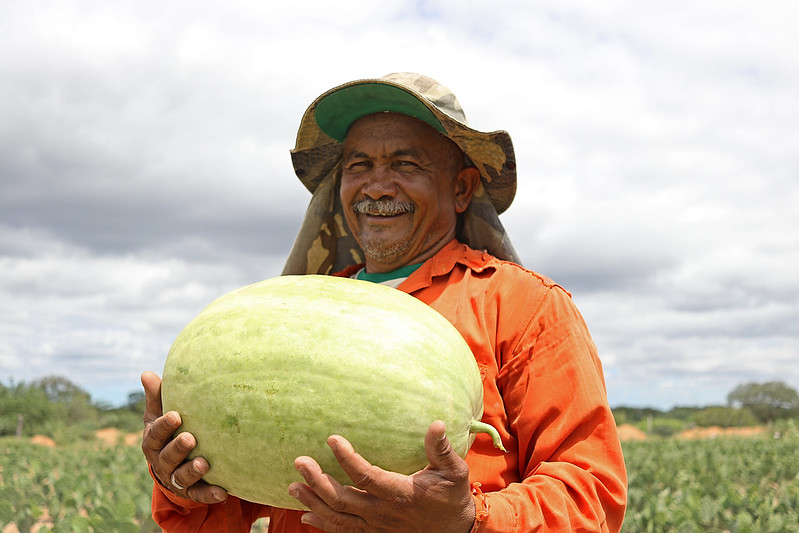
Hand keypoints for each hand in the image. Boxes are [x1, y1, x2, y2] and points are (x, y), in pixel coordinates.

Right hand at [140, 371, 227, 503]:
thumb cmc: (168, 432)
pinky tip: (222, 491)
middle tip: (190, 438)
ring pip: (181, 477)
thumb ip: (157, 397)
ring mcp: (176, 478)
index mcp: (153, 442)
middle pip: (167, 457)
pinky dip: (210, 494)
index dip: (164, 426)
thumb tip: (146, 373)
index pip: (155, 434)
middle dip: (178, 448)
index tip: (176, 415)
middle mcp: (162, 462)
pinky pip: (200, 494)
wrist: (172, 465)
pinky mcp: (191, 490)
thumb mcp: (159, 415)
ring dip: (192, 470)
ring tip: (204, 463)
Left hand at [288, 420, 474, 531]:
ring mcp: (376, 526)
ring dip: (313, 503)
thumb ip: (441, 449)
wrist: (457, 532)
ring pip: (337, 518)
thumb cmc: (452, 497)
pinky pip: (343, 532)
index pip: (367, 476)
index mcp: (400, 494)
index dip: (347, 458)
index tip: (331, 438)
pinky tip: (306, 515)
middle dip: (317, 481)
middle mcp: (383, 513)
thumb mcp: (454, 471)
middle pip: (342, 499)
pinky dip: (323, 524)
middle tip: (299, 462)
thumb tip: (436, 423)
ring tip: (292, 486)